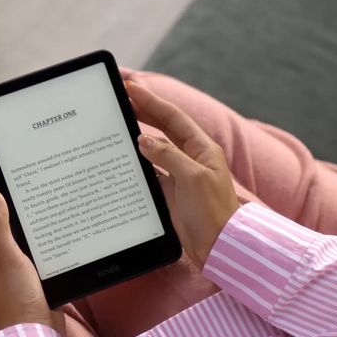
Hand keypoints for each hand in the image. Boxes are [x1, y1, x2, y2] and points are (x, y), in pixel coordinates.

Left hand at [0, 187, 63, 333]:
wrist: (39, 333)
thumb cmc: (17, 298)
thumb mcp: (7, 257)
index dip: (5, 205)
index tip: (23, 187)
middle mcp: (0, 266)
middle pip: (13, 234)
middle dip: (25, 220)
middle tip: (44, 198)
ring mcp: (18, 276)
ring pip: (29, 247)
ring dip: (39, 236)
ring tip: (55, 215)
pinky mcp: (36, 283)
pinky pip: (41, 260)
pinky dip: (49, 251)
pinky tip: (61, 242)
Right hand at [127, 81, 240, 267]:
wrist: (218, 248)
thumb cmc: (213, 213)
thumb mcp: (192, 179)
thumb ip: (168, 156)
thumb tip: (144, 140)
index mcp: (202, 149)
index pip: (173, 118)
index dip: (152, 101)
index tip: (132, 88)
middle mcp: (192, 158)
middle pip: (164, 128)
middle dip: (143, 112)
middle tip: (121, 100)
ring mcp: (181, 175)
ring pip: (156, 149)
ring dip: (139, 136)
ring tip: (119, 123)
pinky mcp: (172, 192)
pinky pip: (152, 172)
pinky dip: (138, 163)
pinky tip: (124, 158)